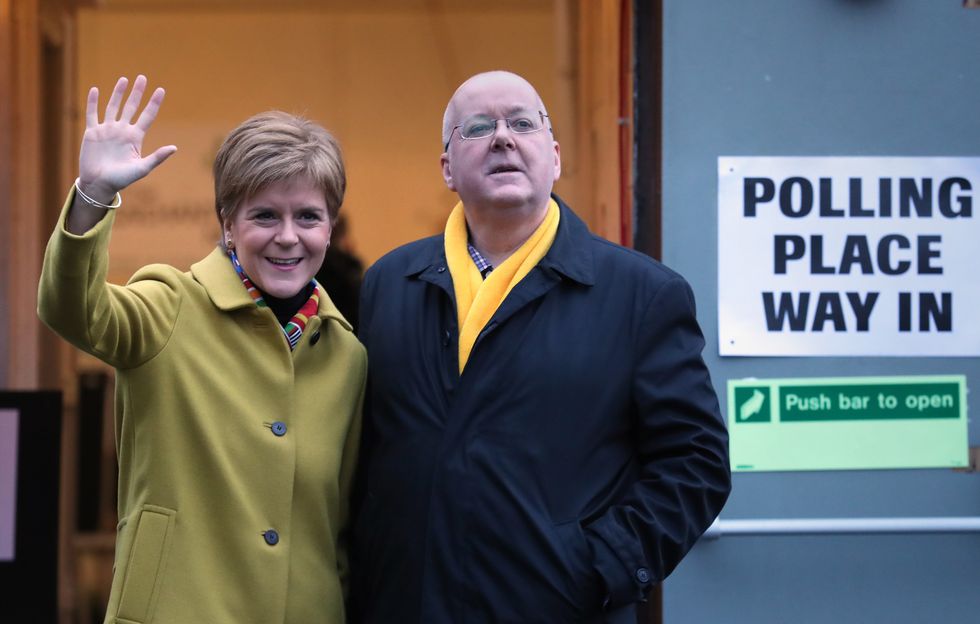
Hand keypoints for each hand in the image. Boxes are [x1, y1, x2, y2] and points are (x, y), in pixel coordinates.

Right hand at [77, 75, 176, 202]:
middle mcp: (122, 130)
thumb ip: (157, 157)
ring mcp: (107, 130)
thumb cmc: (122, 179)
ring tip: (124, 79)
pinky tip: (96, 89)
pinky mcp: (92, 132)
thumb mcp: (142, 168)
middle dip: (137, 92)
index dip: (154, 103)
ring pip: (113, 107)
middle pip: (131, 107)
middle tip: (142, 77)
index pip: (147, 116)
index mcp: (135, 137)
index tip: (161, 90)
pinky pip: (92, 114)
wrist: (99, 184)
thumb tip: (175, 148)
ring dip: (118, 93)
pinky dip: (93, 102)